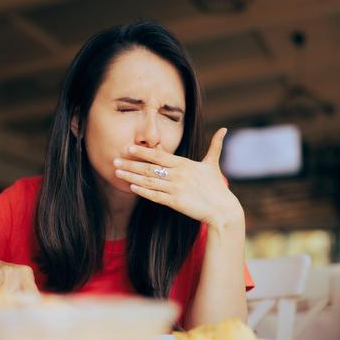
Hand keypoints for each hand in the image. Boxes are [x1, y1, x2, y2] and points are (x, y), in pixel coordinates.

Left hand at [113, 127, 243, 228]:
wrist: (222, 209)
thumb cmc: (217, 187)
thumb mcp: (213, 164)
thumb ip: (215, 146)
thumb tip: (224, 130)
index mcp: (184, 164)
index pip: (159, 155)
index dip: (142, 151)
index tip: (128, 148)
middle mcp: (178, 174)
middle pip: (149, 167)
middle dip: (130, 163)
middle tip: (114, 160)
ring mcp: (176, 188)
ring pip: (148, 181)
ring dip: (131, 176)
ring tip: (118, 173)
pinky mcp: (175, 202)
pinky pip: (155, 196)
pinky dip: (142, 191)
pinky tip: (131, 187)